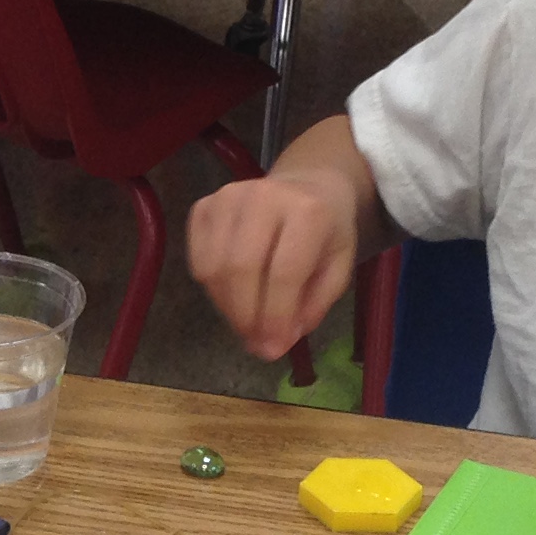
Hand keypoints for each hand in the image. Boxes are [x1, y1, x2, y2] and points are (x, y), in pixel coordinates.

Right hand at [188, 168, 357, 360]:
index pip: (284, 273)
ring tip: (246, 322)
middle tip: (254, 342)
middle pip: (240, 269)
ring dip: (227, 307)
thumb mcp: (338, 269)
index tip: (272, 348)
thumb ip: (312, 307)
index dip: (275, 317)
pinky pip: (198, 260)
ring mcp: (228, 198)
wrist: (307, 185)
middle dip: (245, 316)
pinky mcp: (205, 205)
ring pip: (213, 268)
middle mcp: (263, 197)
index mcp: (307, 211)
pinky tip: (232, 294)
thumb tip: (276, 342)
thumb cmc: (326, 232)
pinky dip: (211, 288)